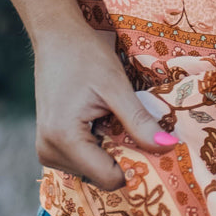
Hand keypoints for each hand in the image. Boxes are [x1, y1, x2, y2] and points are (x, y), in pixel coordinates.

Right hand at [33, 25, 176, 191]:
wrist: (56, 37)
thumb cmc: (84, 55)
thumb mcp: (117, 86)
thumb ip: (140, 120)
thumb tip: (168, 146)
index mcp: (63, 139)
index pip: (109, 178)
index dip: (136, 166)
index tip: (154, 147)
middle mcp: (48, 152)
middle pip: (101, 176)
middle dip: (124, 156)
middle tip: (136, 127)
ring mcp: (46, 150)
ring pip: (93, 170)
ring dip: (112, 150)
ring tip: (114, 118)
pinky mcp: (49, 144)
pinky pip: (83, 159)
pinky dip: (100, 146)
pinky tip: (104, 121)